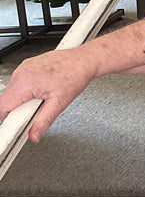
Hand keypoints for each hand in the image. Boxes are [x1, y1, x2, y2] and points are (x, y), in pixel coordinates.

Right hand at [0, 21, 144, 143]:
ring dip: (24, 101)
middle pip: (8, 101)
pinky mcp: (28, 66)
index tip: (14, 129)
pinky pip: (20, 84)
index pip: (3, 108)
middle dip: (19, 110)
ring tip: (44, 98)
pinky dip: (28, 91)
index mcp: (24, 82)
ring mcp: (23, 68)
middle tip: (38, 110)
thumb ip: (43, 122)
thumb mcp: (59, 104)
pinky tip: (44, 90)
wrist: (84, 60)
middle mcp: (20, 73)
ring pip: (14, 93)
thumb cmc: (75, 75)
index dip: (9, 121)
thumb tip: (34, 135)